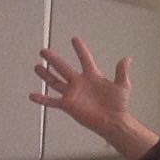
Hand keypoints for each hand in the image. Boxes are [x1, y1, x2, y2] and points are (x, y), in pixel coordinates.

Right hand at [31, 36, 156, 159]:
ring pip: (55, 81)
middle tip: (44, 51)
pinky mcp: (68, 104)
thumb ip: (122, 72)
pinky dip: (42, 99)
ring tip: (37, 66)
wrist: (113, 121)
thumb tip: (127, 58)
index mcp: (93, 76)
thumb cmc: (118, 105)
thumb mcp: (122, 86)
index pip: (85, 59)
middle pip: (64, 68)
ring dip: (46, 74)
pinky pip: (52, 101)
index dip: (80, 49)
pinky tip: (32, 95)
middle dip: (54, 59)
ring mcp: (72, 93)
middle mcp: (80, 83)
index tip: (74, 39)